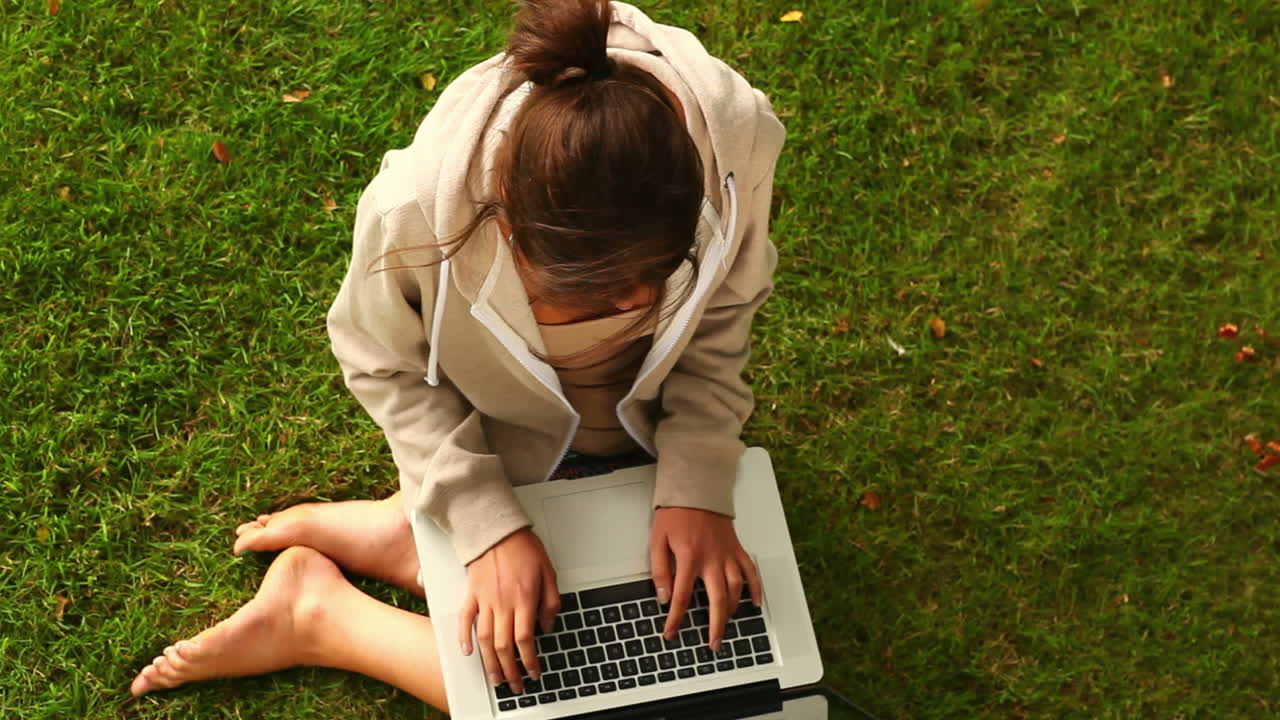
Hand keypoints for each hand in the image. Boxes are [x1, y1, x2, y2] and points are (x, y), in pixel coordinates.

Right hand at [459, 528, 559, 693]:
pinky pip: (465, 619)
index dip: (530, 660)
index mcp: (524, 599)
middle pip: (504, 646)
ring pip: (485, 639)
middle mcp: (503, 603)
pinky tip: (467, 651)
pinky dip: (463, 637)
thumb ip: (551, 602)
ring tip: (494, 677)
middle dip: (510, 670)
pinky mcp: (471, 594)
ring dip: (490, 662)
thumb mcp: (549, 572)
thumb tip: (548, 626)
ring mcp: (485, 600)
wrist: (497, 529)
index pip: (526, 639)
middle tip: (514, 684)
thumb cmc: (524, 547)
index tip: (533, 672)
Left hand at [649, 507, 761, 650]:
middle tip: (712, 643)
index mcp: (690, 557)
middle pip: (717, 600)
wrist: (697, 488)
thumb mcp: (657, 540)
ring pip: (735, 589)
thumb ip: (660, 570)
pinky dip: (755, 588)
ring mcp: (728, 555)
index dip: (676, 618)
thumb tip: (663, 596)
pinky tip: (755, 603)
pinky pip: (751, 571)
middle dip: (715, 626)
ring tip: (725, 626)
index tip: (671, 632)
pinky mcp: (737, 548)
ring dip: (731, 611)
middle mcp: (712, 559)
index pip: (682, 597)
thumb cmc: (676, 512)